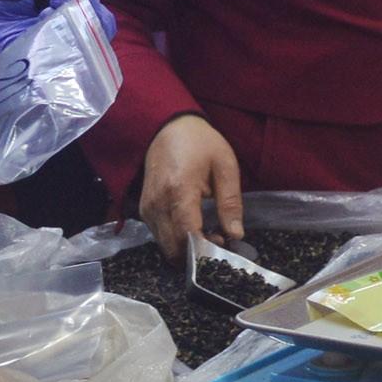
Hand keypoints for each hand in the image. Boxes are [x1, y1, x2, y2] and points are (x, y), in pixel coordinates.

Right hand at [135, 116, 244, 257]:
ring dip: (187, 249)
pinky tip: (192, 228)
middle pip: (174, 248)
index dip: (206, 249)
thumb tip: (236, 235)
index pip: (188, 235)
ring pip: (165, 246)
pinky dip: (176, 240)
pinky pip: (159, 237)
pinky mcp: (144, 210)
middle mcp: (158, 203)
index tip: (224, 246)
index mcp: (179, 190)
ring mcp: (147, 208)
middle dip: (197, 254)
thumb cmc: (199, 143)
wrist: (168, 128)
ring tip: (208, 234)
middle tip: (218, 241)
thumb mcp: (225, 166)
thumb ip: (231, 203)